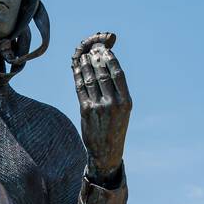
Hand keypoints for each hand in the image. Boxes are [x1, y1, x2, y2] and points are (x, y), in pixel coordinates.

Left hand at [72, 32, 130, 181]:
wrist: (107, 152)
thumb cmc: (115, 128)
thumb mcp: (123, 110)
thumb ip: (117, 91)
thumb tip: (106, 67)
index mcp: (126, 101)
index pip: (118, 73)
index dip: (110, 59)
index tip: (105, 51)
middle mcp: (113, 103)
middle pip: (103, 73)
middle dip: (96, 59)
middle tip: (92, 51)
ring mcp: (99, 107)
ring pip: (90, 79)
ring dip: (86, 65)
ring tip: (84, 57)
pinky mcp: (86, 111)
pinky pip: (80, 88)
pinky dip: (78, 76)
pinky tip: (76, 68)